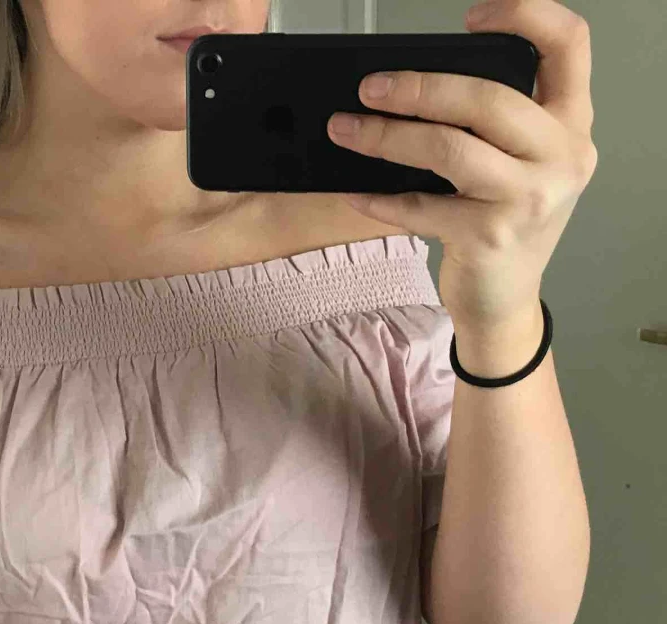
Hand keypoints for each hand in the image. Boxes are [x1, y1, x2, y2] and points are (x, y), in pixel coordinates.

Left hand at [326, 0, 597, 330]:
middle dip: (419, 87)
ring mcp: (528, 198)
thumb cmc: (503, 226)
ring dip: (387, 137)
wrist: (504, 304)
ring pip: (449, 149)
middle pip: (487, 98)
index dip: (527, 15)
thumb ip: (493, 125)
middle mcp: (561, 155)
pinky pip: (422, 207)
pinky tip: (354, 191)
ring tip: (345, 129)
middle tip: (369, 87)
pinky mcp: (489, 237)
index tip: (474, 14)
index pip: (569, 45)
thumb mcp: (519, 166)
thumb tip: (413, 89)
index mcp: (570, 124)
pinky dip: (381, 199)